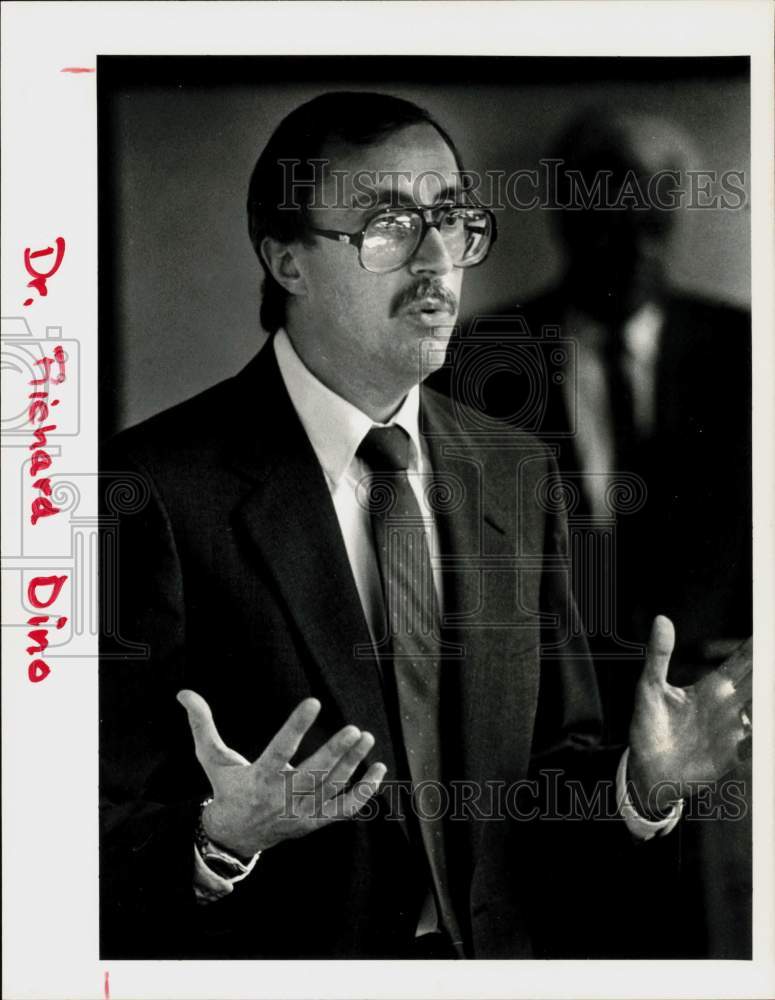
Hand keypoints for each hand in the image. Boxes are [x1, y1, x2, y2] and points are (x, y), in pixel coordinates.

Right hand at [177, 690, 386, 857]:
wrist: (234, 835)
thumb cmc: (226, 788)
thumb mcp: (211, 758)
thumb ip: (202, 724)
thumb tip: (184, 693)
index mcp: (259, 777)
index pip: (280, 748)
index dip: (296, 725)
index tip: (314, 702)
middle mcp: (282, 797)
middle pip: (313, 774)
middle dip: (335, 753)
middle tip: (354, 729)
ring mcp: (301, 812)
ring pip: (331, 788)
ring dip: (352, 765)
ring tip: (366, 737)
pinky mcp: (315, 822)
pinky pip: (345, 809)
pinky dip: (364, 792)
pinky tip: (379, 770)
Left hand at [628, 616, 751, 815]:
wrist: (645, 768)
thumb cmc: (648, 724)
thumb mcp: (649, 687)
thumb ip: (659, 655)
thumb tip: (661, 620)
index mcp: (711, 688)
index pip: (741, 663)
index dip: (756, 647)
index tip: (768, 630)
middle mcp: (727, 707)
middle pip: (759, 684)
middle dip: (768, 671)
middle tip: (774, 653)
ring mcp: (732, 731)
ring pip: (761, 712)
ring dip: (768, 702)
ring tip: (768, 691)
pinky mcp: (732, 756)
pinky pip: (755, 746)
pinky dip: (759, 739)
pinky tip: (757, 732)